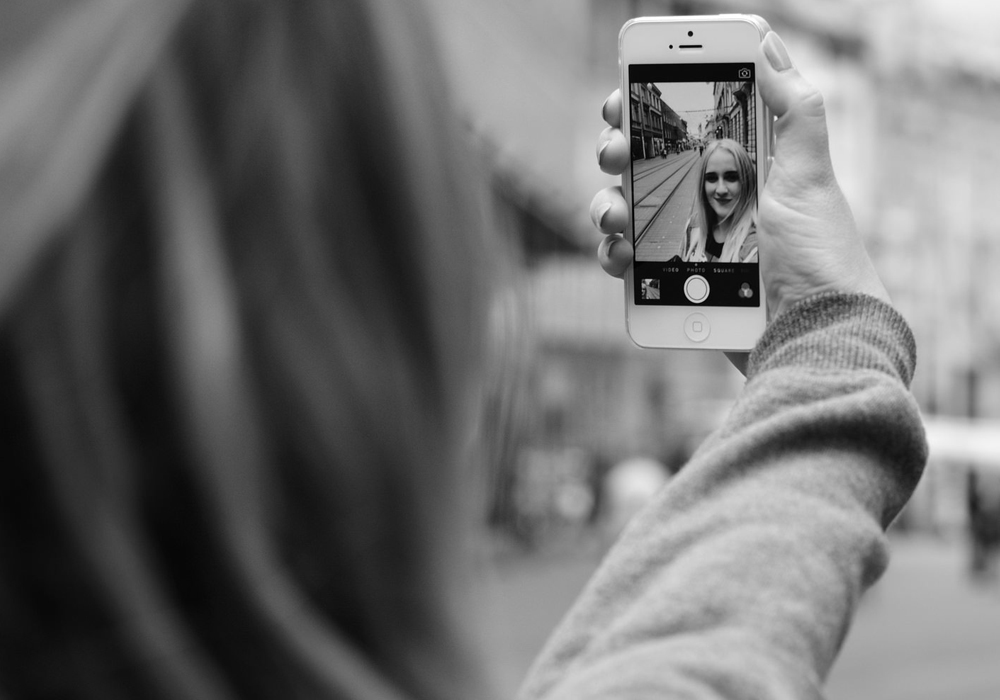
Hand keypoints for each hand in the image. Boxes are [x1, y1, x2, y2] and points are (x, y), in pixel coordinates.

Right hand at [591, 31, 889, 322]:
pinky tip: (620, 256)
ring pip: (624, 212)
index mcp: (736, 168)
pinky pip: (625, 263)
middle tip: (616, 153)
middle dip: (618, 151)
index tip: (626, 99)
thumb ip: (793, 107)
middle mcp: (705, 203)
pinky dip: (612, 254)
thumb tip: (766, 42)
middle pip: (642, 166)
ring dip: (607, 205)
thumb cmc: (819, 255)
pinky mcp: (673, 286)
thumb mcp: (809, 173)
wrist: (813, 336)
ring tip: (617, 216)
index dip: (648, 111)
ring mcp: (685, 245)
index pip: (680, 127)